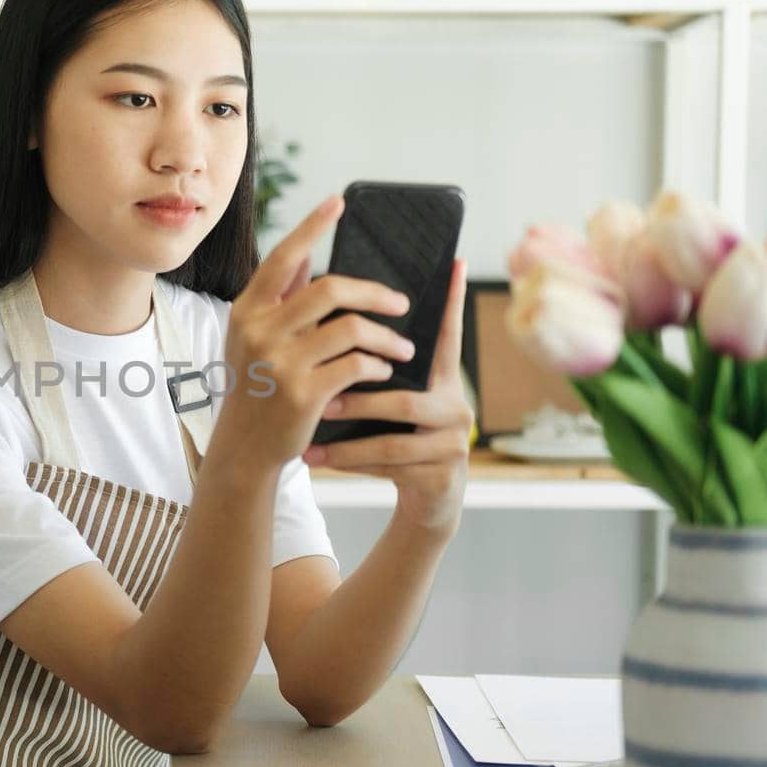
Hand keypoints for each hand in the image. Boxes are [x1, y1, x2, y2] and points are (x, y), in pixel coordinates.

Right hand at [210, 195, 415, 472]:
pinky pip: (356, 365)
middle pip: (331, 288)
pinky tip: (383, 371)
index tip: (339, 202)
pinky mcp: (303, 393)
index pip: (283, 257)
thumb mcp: (253, 339)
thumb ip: (280, 300)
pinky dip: (377, 366)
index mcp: (247, 310)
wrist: (244, 447)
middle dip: (376, 293)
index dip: (312, 226)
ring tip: (403, 348)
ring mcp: (280, 362)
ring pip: (351, 328)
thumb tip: (308, 257)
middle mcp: (259, 330)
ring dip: (387, 337)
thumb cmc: (256, 387)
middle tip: (401, 304)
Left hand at [303, 258, 473, 537]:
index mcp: (440, 379)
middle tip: (319, 393)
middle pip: (406, 397)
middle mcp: (456, 405)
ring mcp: (452, 443)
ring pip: (394, 438)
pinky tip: (316, 458)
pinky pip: (388, 467)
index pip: (446, 335)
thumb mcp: (390, 398)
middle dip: (359, 397)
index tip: (453, 266)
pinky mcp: (442, 476)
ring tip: (311, 429)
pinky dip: (348, 462)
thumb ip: (373, 361)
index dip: (451, 303)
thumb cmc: (397, 436)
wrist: (425, 500)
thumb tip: (340, 307)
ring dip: (347, 437)